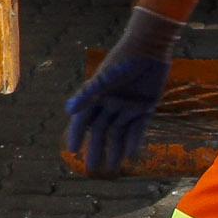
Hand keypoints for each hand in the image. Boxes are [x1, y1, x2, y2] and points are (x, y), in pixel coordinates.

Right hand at [65, 7, 181, 173]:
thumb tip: (68, 111)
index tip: (72, 150)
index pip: (83, 120)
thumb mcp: (104, 78)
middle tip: (92, 168)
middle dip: (96, 149)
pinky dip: (134, 140)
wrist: (149, 48)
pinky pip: (138, 128)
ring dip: (115, 149)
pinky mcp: (145, 107)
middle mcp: (110, 104)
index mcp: (97, 96)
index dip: (77, 135)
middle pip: (101, 131)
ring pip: (119, 133)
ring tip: (112, 167)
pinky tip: (130, 155)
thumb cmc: (123, 60)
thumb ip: (87, 95)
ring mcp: (128, 106)